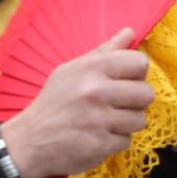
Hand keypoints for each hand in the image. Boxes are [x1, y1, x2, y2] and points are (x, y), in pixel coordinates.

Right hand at [1, 28, 154, 177]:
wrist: (30, 141)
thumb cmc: (54, 102)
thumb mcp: (72, 70)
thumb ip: (104, 52)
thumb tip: (130, 32)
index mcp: (91, 69)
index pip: (139, 63)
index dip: (136, 73)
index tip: (125, 80)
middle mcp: (96, 92)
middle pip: (146, 93)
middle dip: (136, 101)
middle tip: (118, 104)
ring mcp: (99, 120)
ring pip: (140, 119)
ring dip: (126, 123)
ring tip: (106, 121)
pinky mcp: (100, 145)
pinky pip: (127, 140)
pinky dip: (115, 141)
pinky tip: (98, 136)